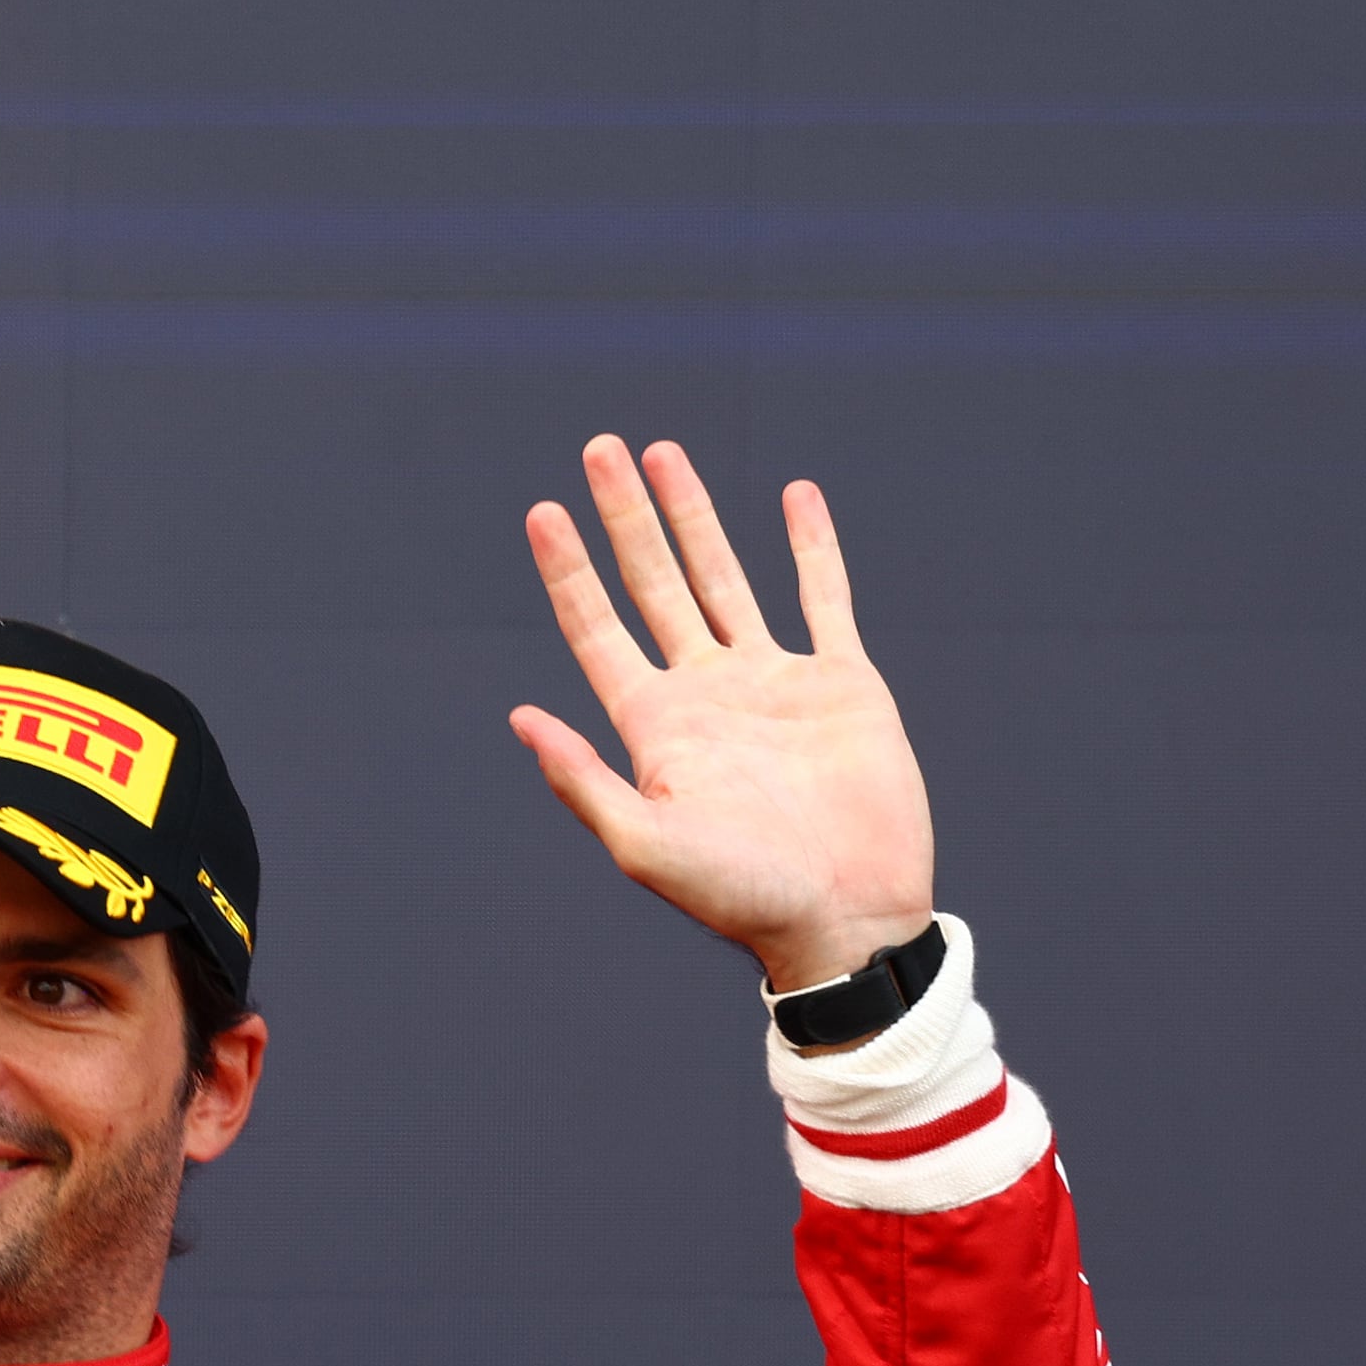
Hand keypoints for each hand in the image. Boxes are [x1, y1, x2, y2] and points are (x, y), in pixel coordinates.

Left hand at [509, 436, 935, 1001]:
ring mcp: (774, 682)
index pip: (597, 627)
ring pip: (725, 576)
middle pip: (653, 582)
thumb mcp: (646, 844)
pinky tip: (794, 495)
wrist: (847, 919)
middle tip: (599, 447)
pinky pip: (824, 597)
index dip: (568, 570)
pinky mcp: (841, 683)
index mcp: (656, 724)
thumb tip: (518, 717)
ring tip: (664, 453)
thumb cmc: (742, 896)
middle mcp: (707, 691)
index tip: (541, 511)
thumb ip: (584, 780)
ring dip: (696, 516)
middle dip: (626, 516)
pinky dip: (810, 545)